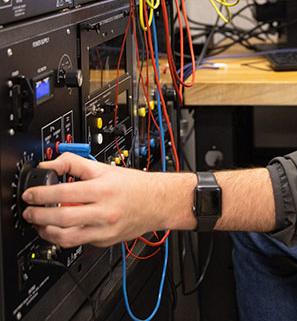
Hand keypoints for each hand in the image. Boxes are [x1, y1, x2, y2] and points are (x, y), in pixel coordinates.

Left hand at [21, 153, 193, 247]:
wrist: (159, 202)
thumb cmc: (134, 184)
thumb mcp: (104, 167)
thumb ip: (75, 164)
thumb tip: (51, 164)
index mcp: (102, 189)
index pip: (64, 193)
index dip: (41, 194)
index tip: (30, 194)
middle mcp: (103, 211)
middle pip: (62, 219)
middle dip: (38, 216)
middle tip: (28, 212)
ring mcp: (104, 230)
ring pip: (67, 238)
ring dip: (47, 232)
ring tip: (40, 225)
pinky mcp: (104, 241)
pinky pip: (80, 242)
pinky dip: (66, 236)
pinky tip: (62, 228)